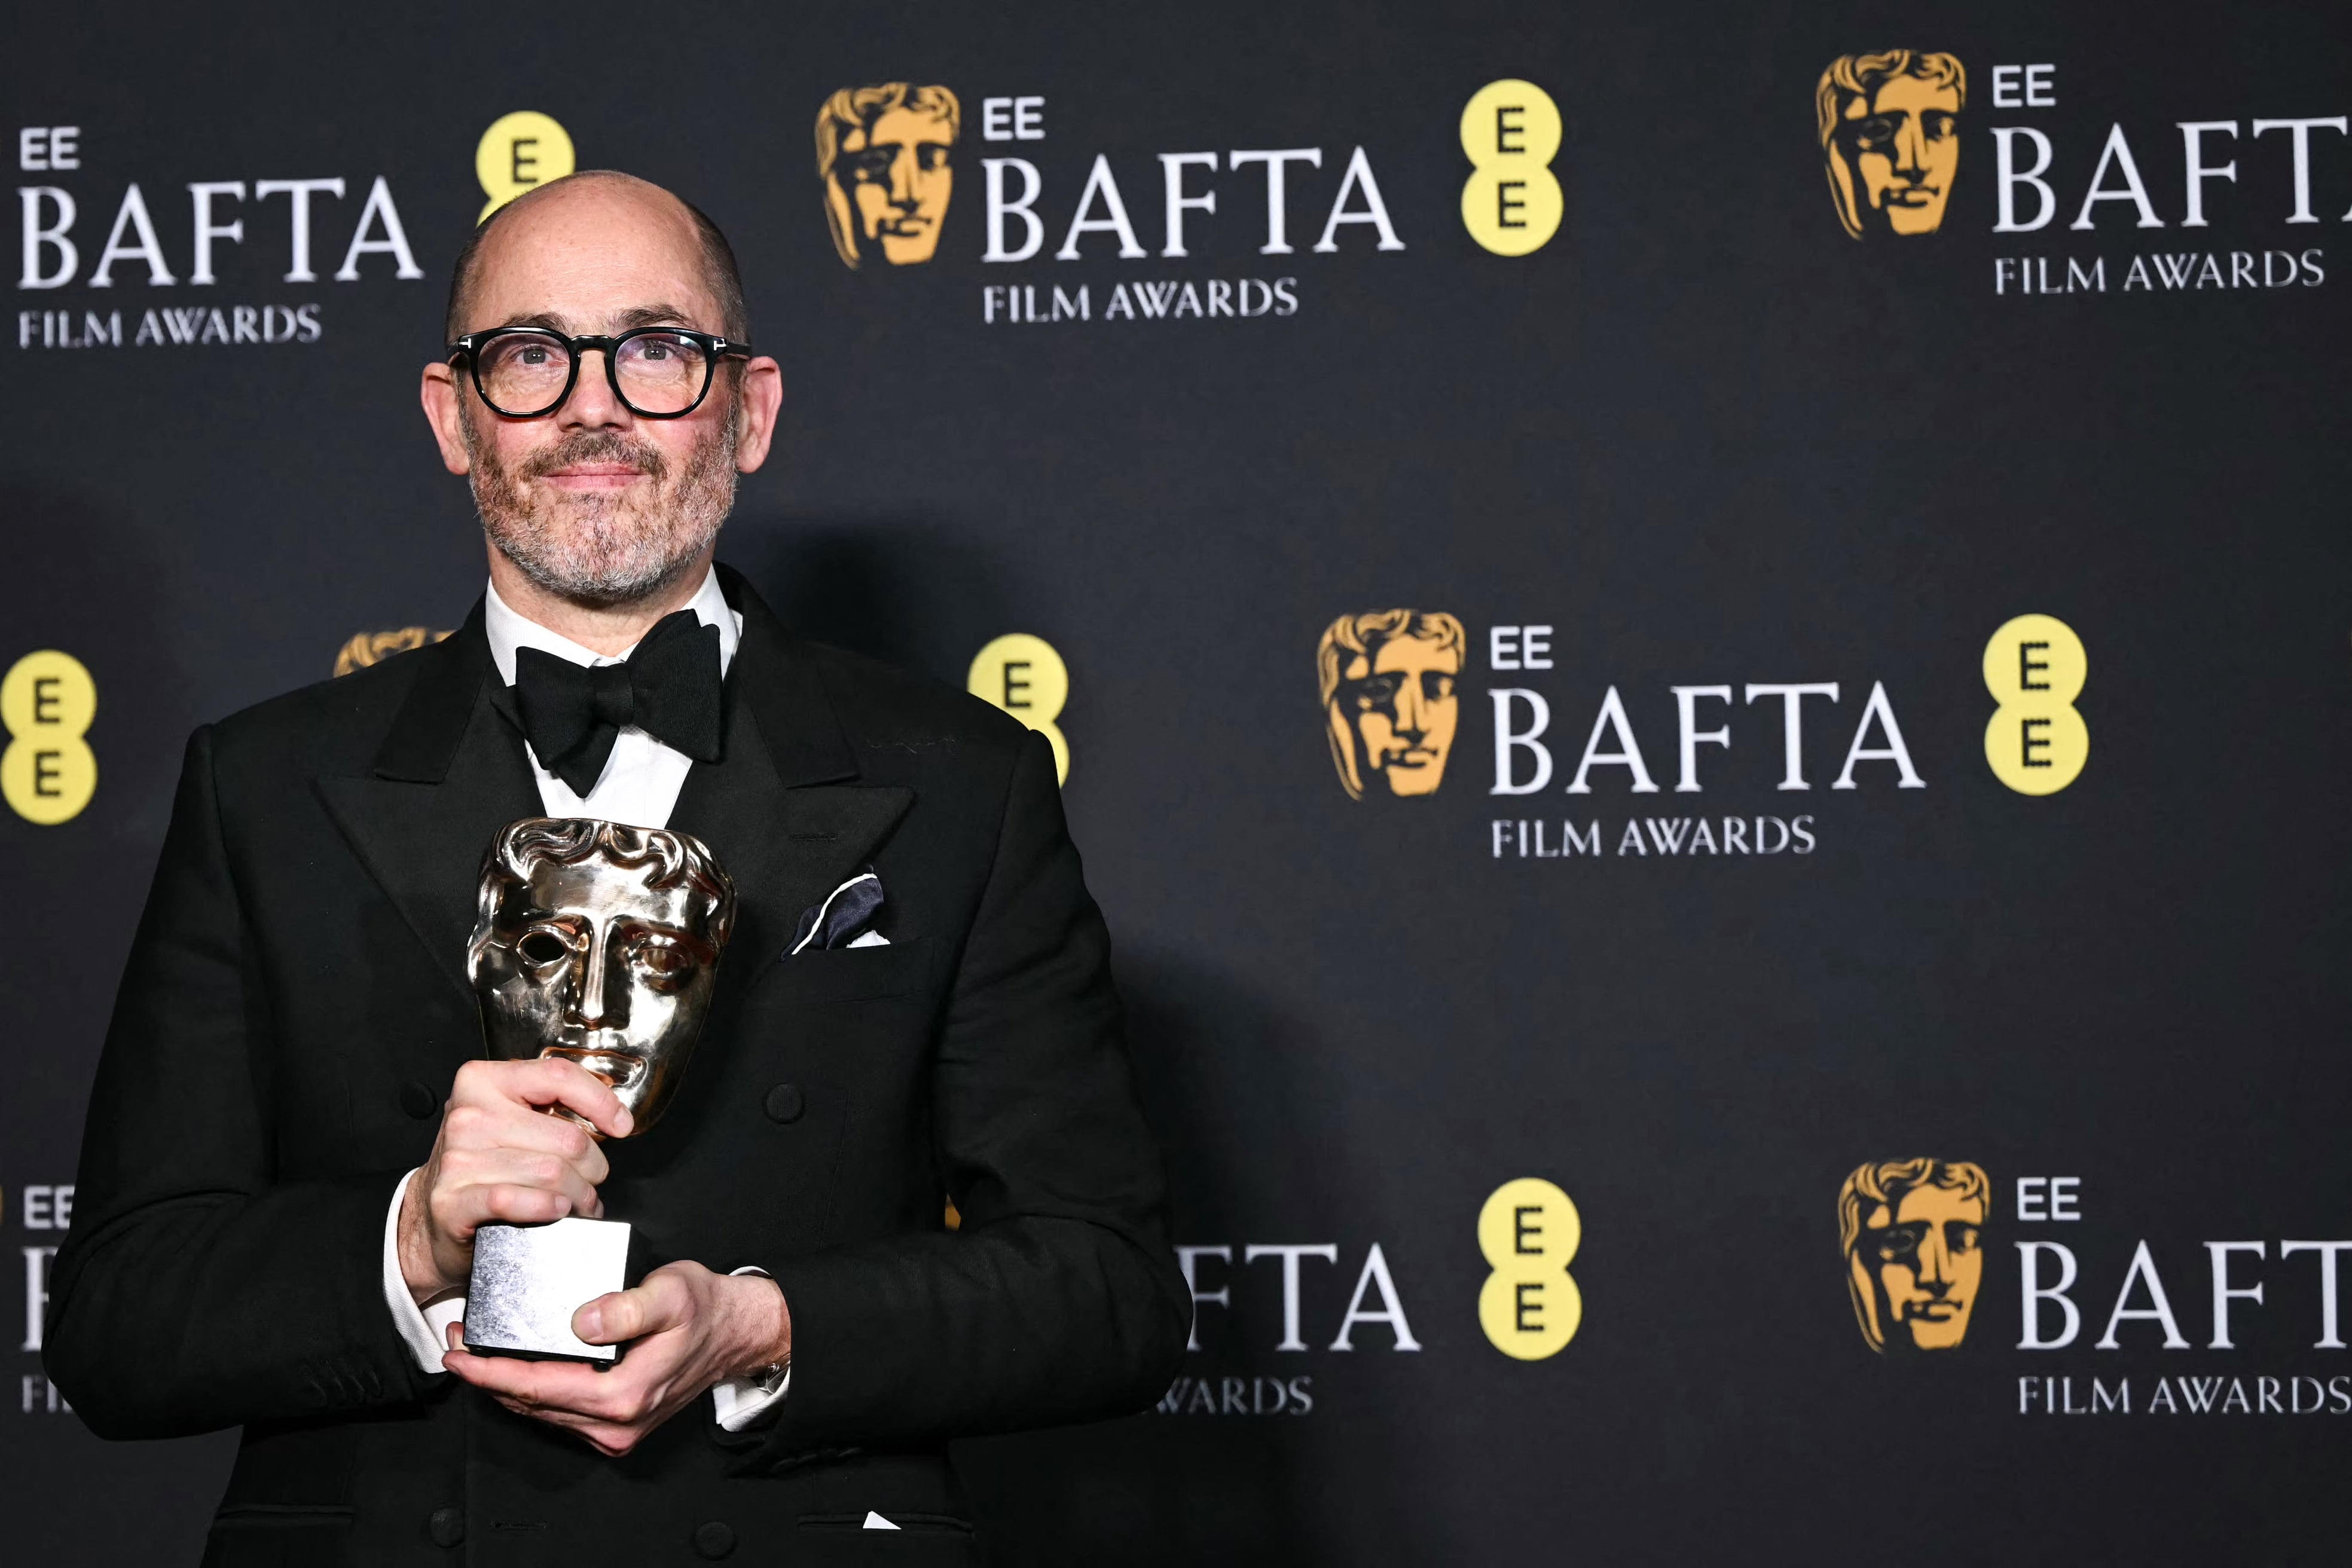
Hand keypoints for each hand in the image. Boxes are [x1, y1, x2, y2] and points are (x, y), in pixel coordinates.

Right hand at [397, 1057, 631, 1302]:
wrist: (432, 1214)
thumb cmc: (481, 1163)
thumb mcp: (510, 1118)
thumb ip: (551, 1105)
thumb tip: (612, 1117)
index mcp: (484, 1081)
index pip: (559, 1076)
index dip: (601, 1102)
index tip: (620, 1126)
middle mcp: (468, 1115)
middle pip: (567, 1137)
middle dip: (594, 1166)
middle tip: (591, 1181)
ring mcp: (457, 1158)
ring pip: (552, 1172)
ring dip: (578, 1195)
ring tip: (578, 1202)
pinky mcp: (453, 1201)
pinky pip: (517, 1199)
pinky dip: (548, 1208)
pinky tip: (556, 1210)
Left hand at [440, 1263, 790, 1455]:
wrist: (738, 1333)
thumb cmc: (706, 1309)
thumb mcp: (673, 1292)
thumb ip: (629, 1306)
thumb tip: (583, 1320)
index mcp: (623, 1395)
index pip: (536, 1387)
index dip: (490, 1372)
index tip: (458, 1354)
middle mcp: (616, 1423)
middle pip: (531, 1404)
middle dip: (487, 1376)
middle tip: (456, 1342)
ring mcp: (616, 1430)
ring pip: (541, 1412)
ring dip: (505, 1385)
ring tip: (477, 1352)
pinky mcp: (616, 1426)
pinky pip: (559, 1413)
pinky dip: (531, 1391)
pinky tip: (517, 1367)